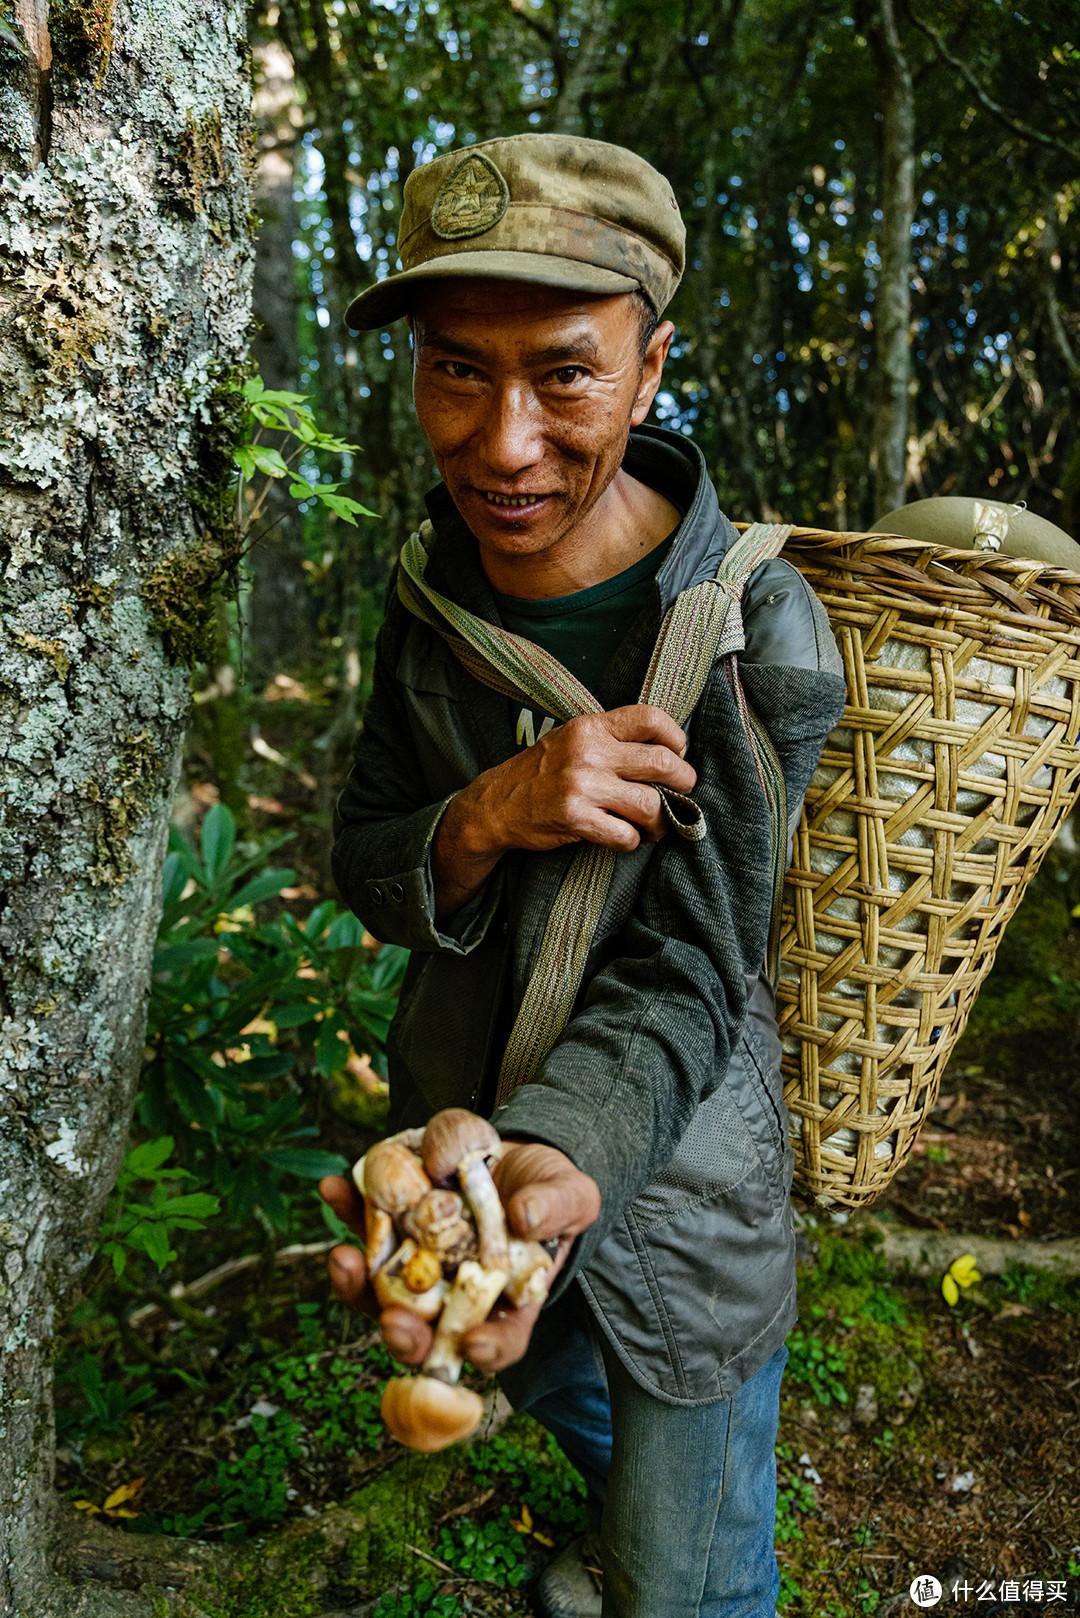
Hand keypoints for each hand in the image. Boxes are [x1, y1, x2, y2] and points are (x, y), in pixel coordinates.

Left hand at [319, 1119, 599, 1373]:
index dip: (487, 1351)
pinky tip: (334, 1189)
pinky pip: (364, 1228)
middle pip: (425, 1334)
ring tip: (344, 1258)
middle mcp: (454, 1298)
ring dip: (355, 1282)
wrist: (515, 1157)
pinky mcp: (392, 1228)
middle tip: (393, 1323)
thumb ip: (556, 1207)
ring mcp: (418, 1267)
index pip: (499, 1342)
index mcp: (507, 1304)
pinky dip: (347, 1211)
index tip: (474, 1345)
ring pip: (380, 1290)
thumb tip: (525, 1216)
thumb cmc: (550, 1190)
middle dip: (403, 1336)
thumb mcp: (572, 1195)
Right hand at [432, 704, 695, 914]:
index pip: (650, 719)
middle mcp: (588, 753)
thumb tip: (665, 751)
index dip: (676, 737)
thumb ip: (611, 738)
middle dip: (683, 783)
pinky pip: (626, 835)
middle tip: (680, 794)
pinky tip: (624, 837)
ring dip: (660, 821)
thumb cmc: (541, 772)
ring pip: (651, 804)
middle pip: (663, 763)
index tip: (678, 753)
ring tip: (654, 825)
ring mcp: (582, 786)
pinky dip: (632, 841)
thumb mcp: (571, 739)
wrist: (496, 804)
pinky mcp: (575, 818)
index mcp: (591, 727)